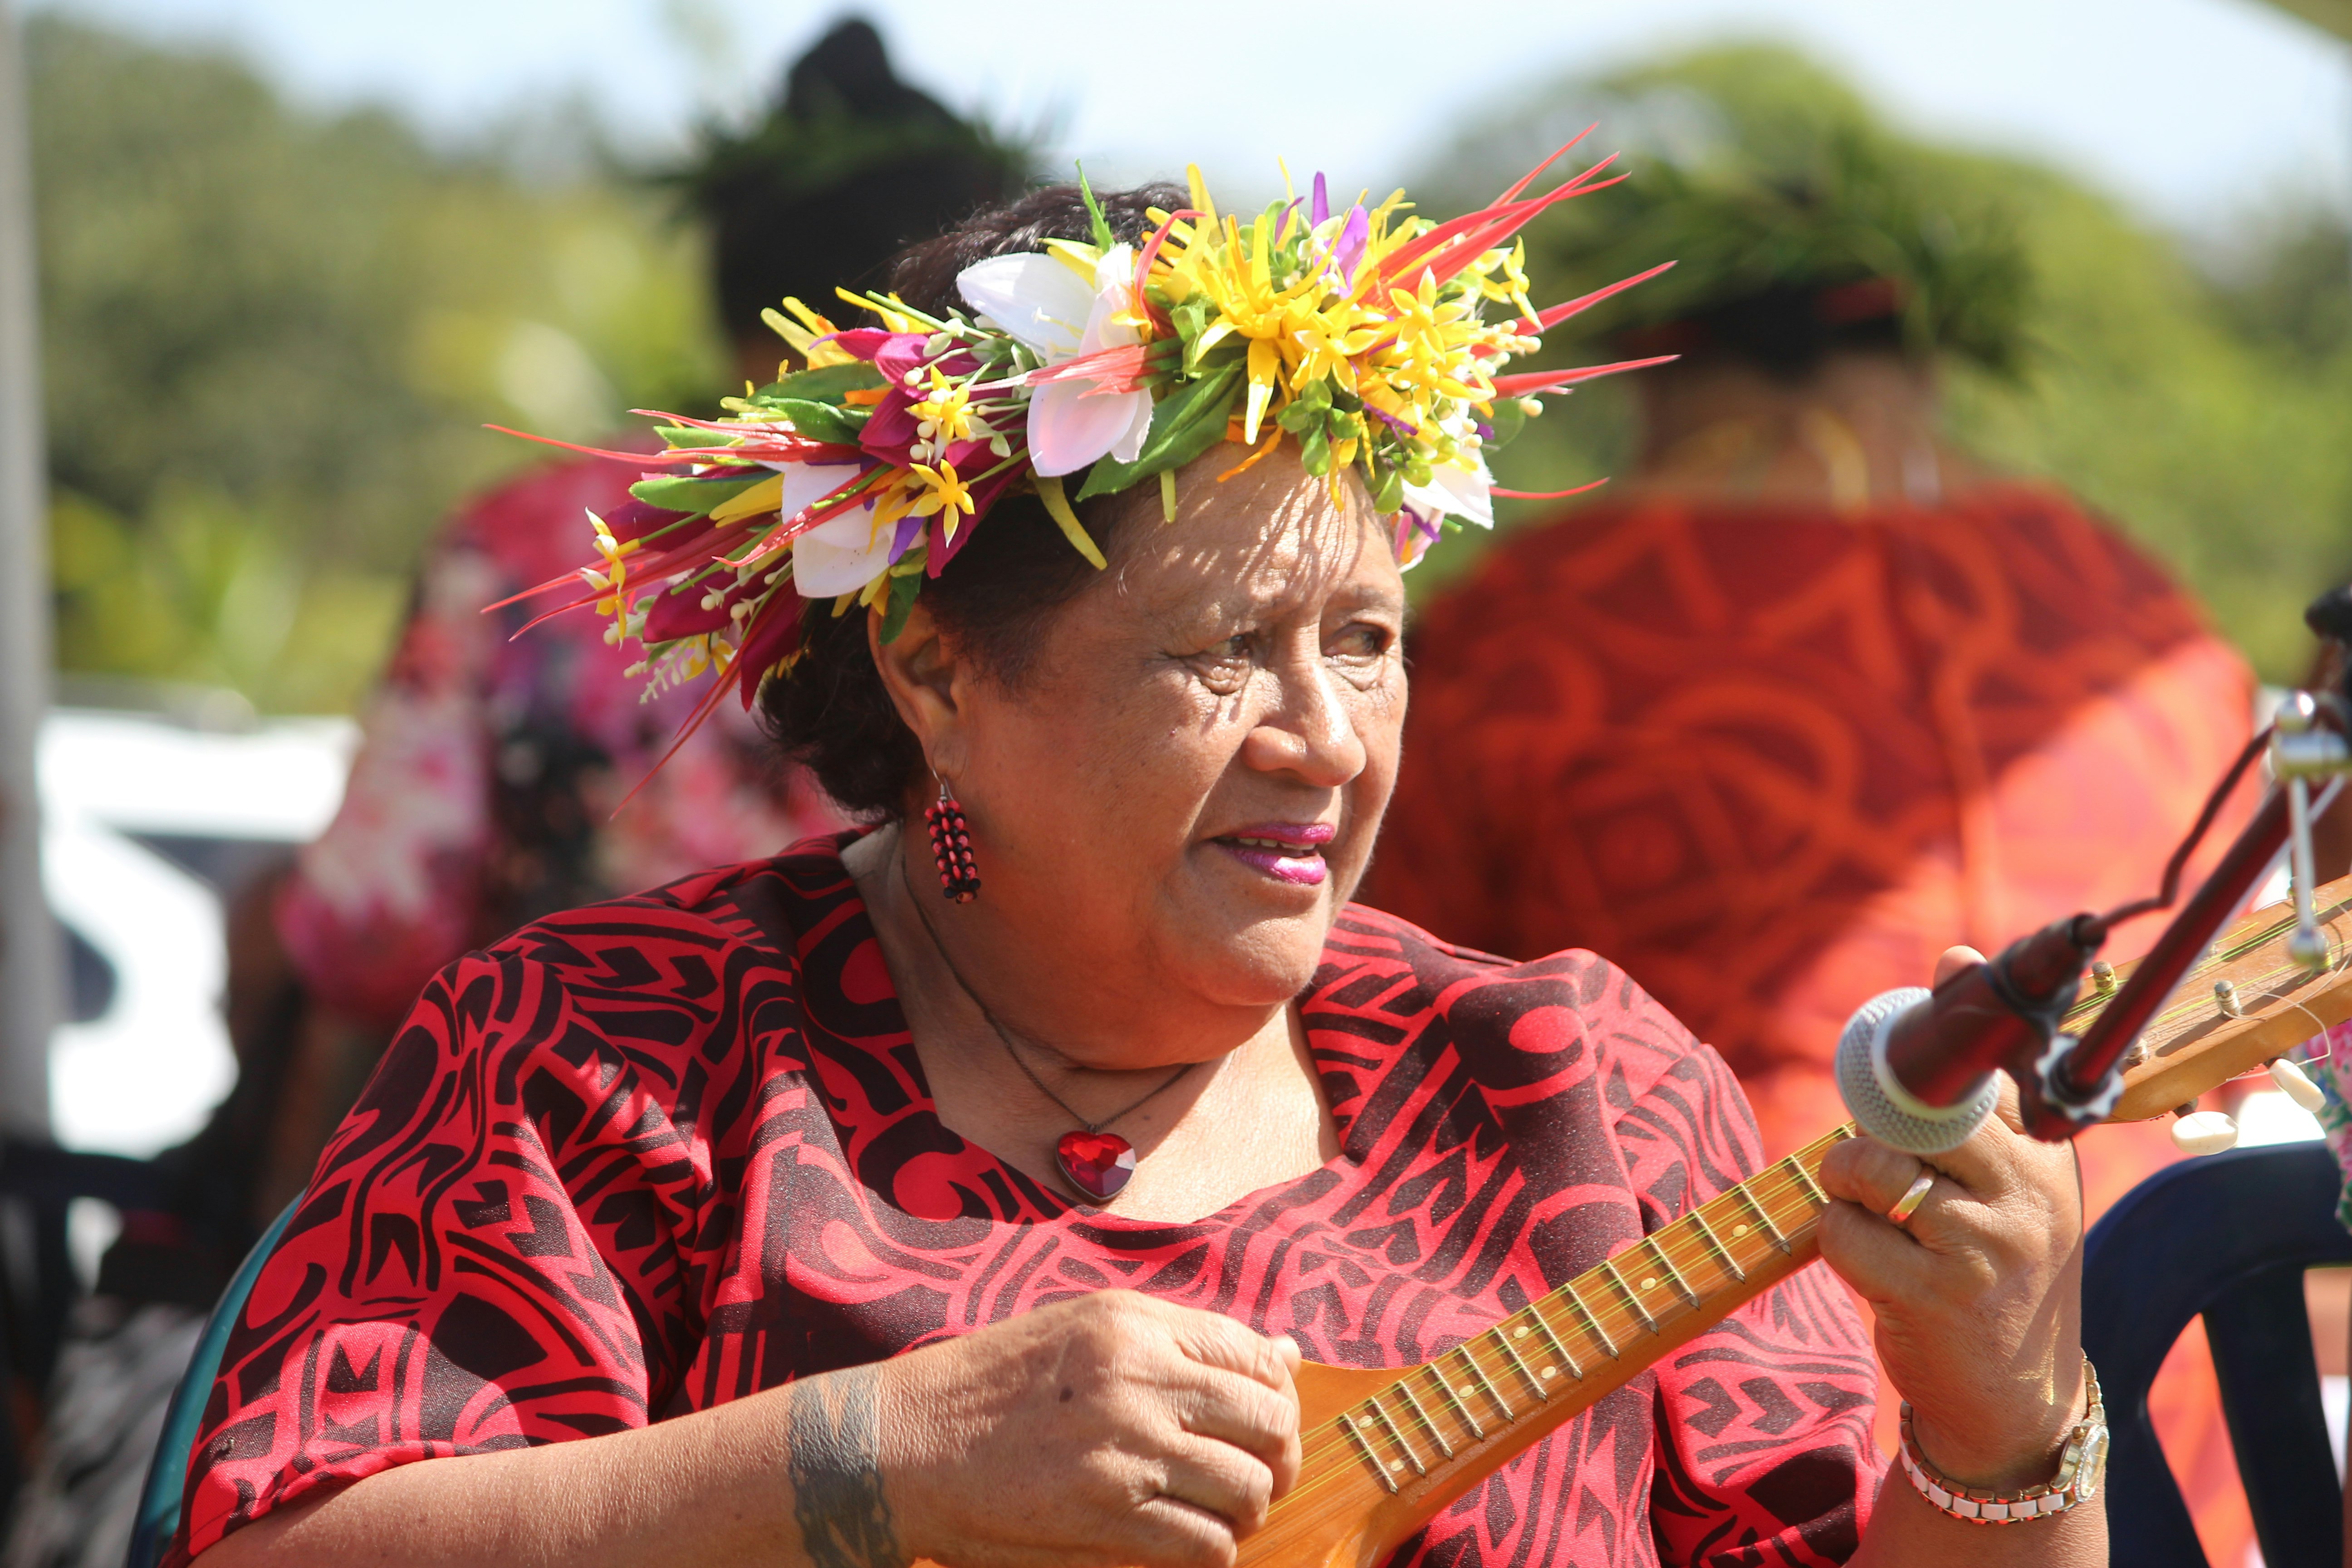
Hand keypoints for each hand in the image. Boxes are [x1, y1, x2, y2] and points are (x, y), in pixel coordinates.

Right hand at [878, 1291, 1302, 1567]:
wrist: (907, 1442)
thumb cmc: (996, 1384)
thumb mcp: (1088, 1330)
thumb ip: (1186, 1341)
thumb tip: (1287, 1355)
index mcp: (1135, 1325)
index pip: (1257, 1357)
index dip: (1278, 1397)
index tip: (1260, 1424)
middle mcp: (1140, 1379)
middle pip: (1270, 1425)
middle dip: (1278, 1459)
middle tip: (1253, 1475)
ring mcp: (1125, 1449)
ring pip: (1249, 1490)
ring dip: (1246, 1510)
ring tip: (1217, 1512)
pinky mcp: (1106, 1516)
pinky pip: (1207, 1545)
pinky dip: (1213, 1550)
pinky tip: (1186, 1540)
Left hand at [1815, 946, 2087, 1489]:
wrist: (2019, 1400)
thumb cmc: (1998, 1265)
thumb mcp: (2010, 1173)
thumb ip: (1982, 1080)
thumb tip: (1952, 953)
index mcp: (2048, 1155)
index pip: (1986, 1068)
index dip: (1931, 1055)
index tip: (1904, 1048)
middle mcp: (2026, 1196)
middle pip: (1918, 1111)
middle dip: (1873, 1124)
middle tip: (1872, 1156)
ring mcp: (1982, 1249)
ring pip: (1870, 1166)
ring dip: (1843, 1182)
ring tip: (1865, 1209)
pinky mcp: (1931, 1298)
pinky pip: (1845, 1232)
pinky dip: (1833, 1235)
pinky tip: (1864, 1258)